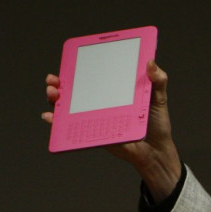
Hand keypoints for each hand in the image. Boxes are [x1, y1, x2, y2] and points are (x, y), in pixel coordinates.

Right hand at [42, 61, 181, 200]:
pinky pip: (72, 127)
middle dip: (59, 83)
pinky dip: (58, 122)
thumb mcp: (159, 98)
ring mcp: (96, 118)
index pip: (93, 76)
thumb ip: (158, 81)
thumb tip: (150, 62)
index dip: (78, 69)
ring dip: (55, 99)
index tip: (69, 61)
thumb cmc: (157, 124)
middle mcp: (102, 103)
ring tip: (54, 94)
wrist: (156, 150)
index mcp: (115, 91)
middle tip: (55, 79)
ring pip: (69, 107)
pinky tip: (51, 117)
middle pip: (75, 90)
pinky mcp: (94, 133)